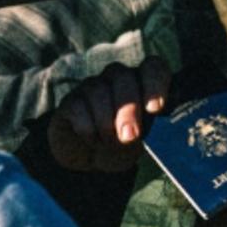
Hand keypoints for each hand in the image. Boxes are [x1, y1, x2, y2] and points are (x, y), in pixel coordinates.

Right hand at [48, 57, 171, 172]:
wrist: (91, 158)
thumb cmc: (124, 144)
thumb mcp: (142, 141)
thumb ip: (149, 130)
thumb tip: (145, 130)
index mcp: (143, 83)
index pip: (153, 67)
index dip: (155, 83)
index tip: (155, 109)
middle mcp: (118, 78)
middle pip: (123, 77)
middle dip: (128, 110)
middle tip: (129, 136)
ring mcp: (92, 86)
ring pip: (98, 90)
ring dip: (106, 122)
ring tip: (110, 143)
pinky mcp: (71, 101)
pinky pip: (78, 106)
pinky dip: (87, 127)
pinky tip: (92, 139)